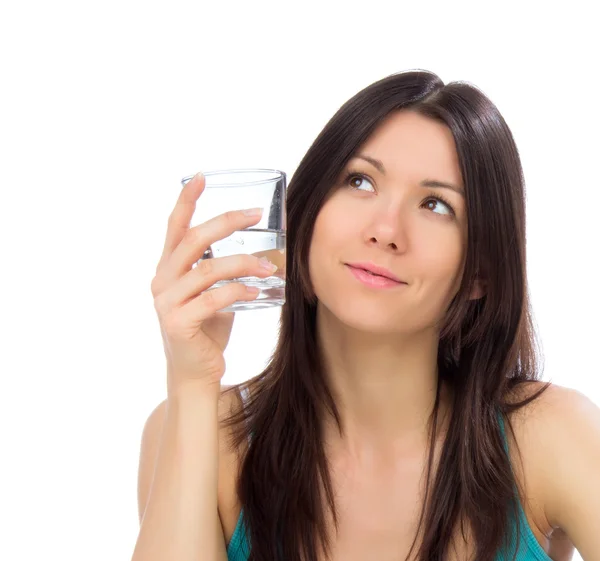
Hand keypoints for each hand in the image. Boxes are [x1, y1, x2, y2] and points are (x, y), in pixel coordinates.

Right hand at [150, 173, 277, 393]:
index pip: (174, 228)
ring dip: (243, 263)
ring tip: (271, 265)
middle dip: (225, 222)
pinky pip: (213, 299)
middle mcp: (162, 281)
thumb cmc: (205, 331)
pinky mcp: (178, 323)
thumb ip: (221, 273)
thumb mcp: (212, 294)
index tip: (202, 177)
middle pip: (192, 240)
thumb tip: (259, 253)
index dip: (187, 201)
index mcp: (168, 269)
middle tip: (254, 214)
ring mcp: (167, 302)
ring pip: (206, 269)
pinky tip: (258, 290)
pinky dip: (238, 291)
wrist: (195, 373)